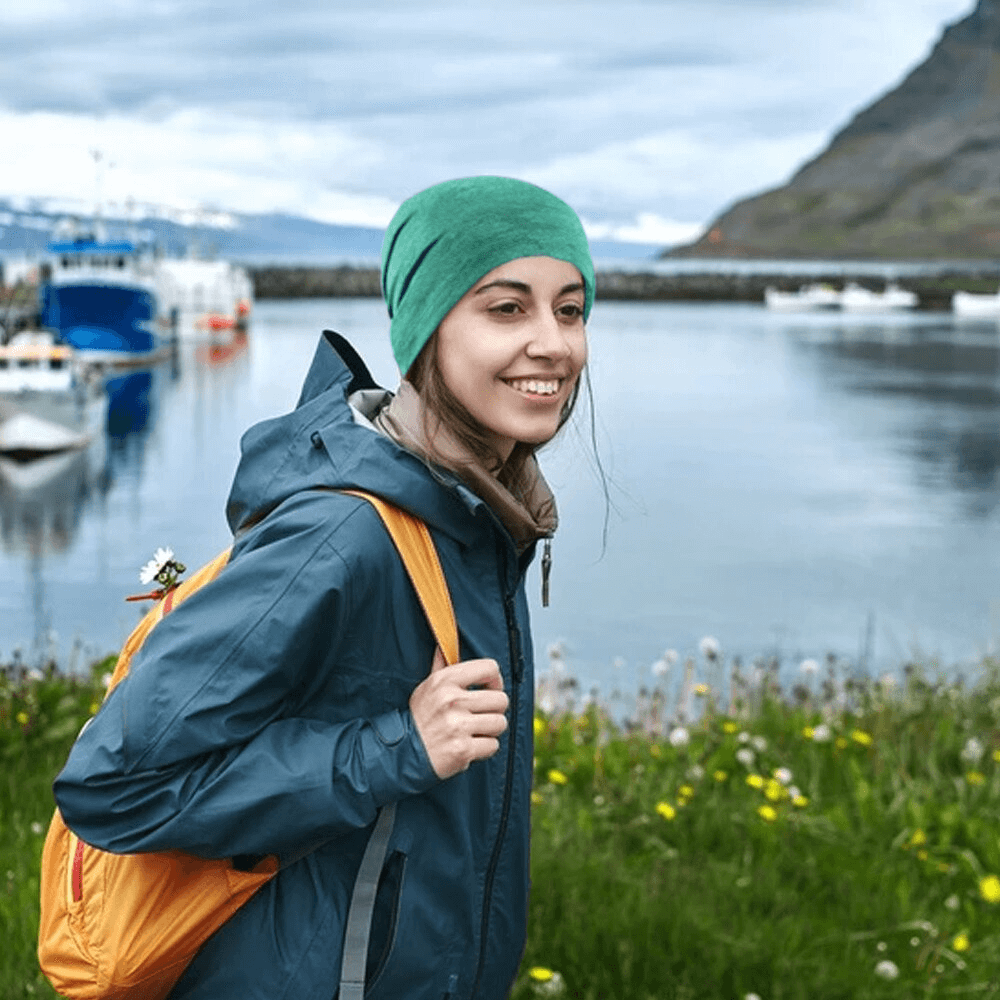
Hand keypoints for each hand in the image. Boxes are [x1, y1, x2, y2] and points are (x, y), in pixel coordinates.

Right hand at [409, 648, 508, 778]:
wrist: (404, 753)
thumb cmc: (419, 718)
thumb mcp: (427, 687)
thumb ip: (440, 666)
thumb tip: (443, 646)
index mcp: (445, 680)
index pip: (490, 667)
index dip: (495, 680)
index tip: (489, 689)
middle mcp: (452, 700)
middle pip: (501, 699)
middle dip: (495, 710)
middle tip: (481, 715)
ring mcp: (458, 725)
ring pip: (500, 723)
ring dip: (491, 730)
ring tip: (474, 731)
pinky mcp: (463, 749)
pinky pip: (493, 745)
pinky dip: (484, 748)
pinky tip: (470, 745)